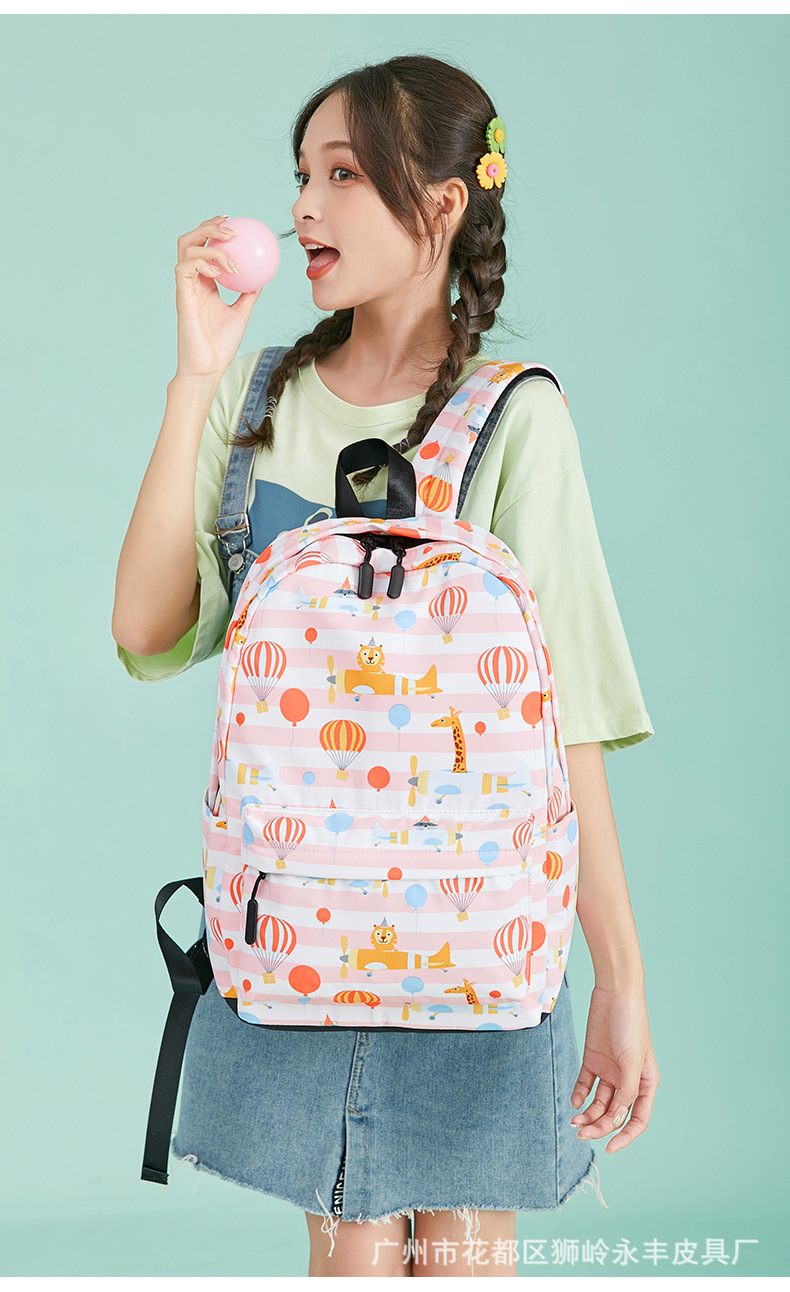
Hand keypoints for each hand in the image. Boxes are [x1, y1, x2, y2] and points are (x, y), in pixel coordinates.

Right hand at [173, 215, 263, 379]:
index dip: (214, 231)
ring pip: (186, 249)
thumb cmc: (222, 345)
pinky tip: (223, 271)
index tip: (234, 225)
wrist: (209, 367)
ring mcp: (185, 287)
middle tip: (230, 228)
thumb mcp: (241, 313)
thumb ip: (248, 294)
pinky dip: (204, 263)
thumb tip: (263, 277)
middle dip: (207, 227)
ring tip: (230, 250)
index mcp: (204, 283)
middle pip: (190, 241)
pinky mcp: (181, 296)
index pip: (204, 248)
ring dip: (209, 244)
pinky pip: (185, 267)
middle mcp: (192, 281)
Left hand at [570, 983, 659, 1153]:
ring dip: (588, 1114)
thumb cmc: (630, 1024)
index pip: (637, 1120)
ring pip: (599, 1103)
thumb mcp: (632, 1060)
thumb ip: (627, 1091)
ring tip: (574, 1120)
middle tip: (580, 1132)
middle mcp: (628, 1080)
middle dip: (599, 1126)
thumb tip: (618, 1118)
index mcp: (646, 1083)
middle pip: (614, 1114)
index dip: (625, 1137)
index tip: (609, 1148)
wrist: (614, 992)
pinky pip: (586, 1084)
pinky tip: (575, 1100)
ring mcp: (610, 1070)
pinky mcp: (593, 1059)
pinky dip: (580, 1095)